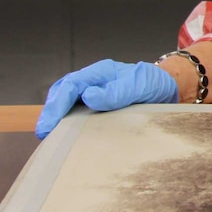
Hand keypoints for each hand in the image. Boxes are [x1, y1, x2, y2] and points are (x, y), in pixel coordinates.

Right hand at [35, 59, 178, 138]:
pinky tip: (66, 138)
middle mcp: (93, 82)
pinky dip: (69, 123)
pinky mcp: (97, 106)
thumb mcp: (139, 85)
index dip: (57, 105)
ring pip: (67, 103)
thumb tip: (88, 97)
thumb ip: (117, 91)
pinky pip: (77, 113)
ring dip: (57, 118)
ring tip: (50, 138)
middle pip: (62, 93)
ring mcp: (93, 93)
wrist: (168, 89)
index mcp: (100, 73)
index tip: (49, 125)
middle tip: (44, 134)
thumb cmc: (154, 84)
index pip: (71, 85)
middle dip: (51, 112)